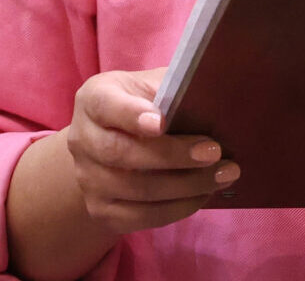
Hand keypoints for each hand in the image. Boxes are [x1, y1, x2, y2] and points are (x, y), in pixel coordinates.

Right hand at [60, 67, 238, 237]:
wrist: (112, 143)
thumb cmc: (143, 105)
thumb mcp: (152, 86)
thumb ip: (172, 90)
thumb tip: (211, 99)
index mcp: (93, 99)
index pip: (105, 105)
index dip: (131, 115)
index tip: (162, 123)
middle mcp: (82, 140)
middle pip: (120, 153)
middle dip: (171, 155)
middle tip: (214, 152)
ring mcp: (88, 179)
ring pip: (135, 189)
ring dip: (185, 186)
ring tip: (222, 175)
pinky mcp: (101, 210)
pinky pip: (140, 217)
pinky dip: (177, 208)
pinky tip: (203, 194)